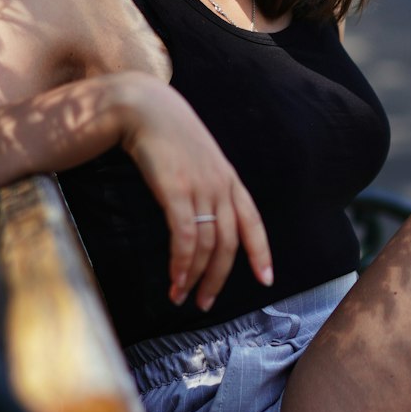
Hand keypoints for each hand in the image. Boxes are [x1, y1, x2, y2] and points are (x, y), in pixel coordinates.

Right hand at [114, 74, 272, 311]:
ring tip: (182, 296)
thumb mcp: (197, 159)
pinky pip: (185, 237)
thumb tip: (202, 215)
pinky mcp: (176, 191)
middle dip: (218, 278)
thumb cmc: (167, 134)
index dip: (261, 252)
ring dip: (194, 277)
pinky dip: (182, 263)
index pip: (253, 222)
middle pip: (229, 243)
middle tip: (206, 304)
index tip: (266, 279)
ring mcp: (200, 188)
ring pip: (207, 246)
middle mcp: (221, 186)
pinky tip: (175, 279)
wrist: (144, 107)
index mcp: (229, 179)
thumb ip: (206, 184)